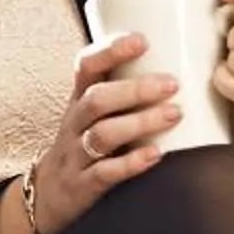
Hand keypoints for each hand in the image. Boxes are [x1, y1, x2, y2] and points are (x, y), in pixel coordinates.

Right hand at [0, 34, 179, 233]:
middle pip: (97, 100)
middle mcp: (75, 123)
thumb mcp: (94, 115)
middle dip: (134, 89)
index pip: (86, 66)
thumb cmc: (85, 144)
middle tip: (172, 84)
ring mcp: (76, 154)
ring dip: (139, 123)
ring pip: (102, 134)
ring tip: (173, 115)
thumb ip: (126, 93)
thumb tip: (184, 68)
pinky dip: (131, 163)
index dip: (110, 51)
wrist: (49, 193)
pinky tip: (156, 155)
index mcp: (79, 100)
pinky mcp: (83, 184)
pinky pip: (105, 172)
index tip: (142, 40)